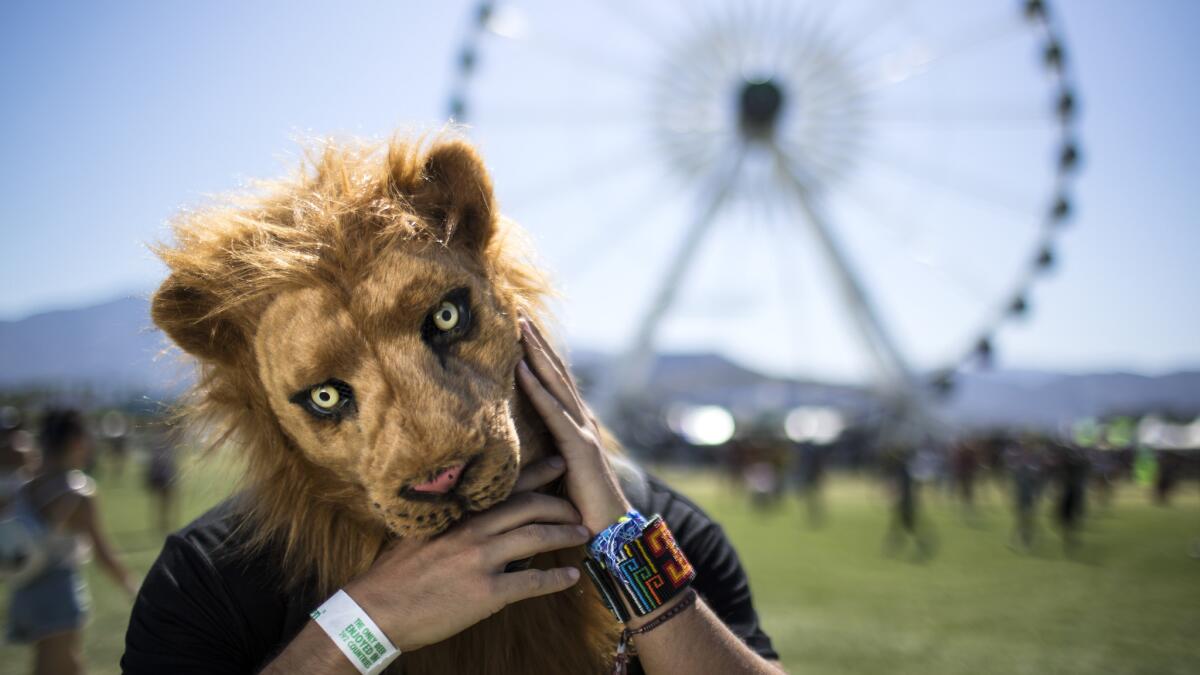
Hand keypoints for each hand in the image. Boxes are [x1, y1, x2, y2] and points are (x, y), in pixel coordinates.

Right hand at [343, 459, 587, 651]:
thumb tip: (471, 516)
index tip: (559, 462)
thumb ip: (449, 522)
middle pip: (530, 507)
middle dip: (560, 505)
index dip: (537, 473)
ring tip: (582, 534)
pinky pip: (531, 582)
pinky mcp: (486, 593)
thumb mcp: (419, 534)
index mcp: (458, 515)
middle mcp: (473, 532)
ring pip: (537, 538)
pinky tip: (570, 577)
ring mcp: (481, 561)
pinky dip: (555, 579)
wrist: (375, 611)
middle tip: (578, 506)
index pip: (506, 486)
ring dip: (565, 535)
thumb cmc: (394, 575)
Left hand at [516, 318, 632, 534]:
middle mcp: (581, 422)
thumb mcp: (554, 477)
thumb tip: (512, 452)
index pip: (553, 383)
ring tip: (519, 328)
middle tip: (518, 313)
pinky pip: (554, 413)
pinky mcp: (579, 448)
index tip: (519, 331)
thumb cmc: (579, 512)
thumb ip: (541, 456)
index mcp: (575, 427)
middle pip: (556, 373)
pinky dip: (537, 389)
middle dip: (537, 342)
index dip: (538, 355)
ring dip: (536, 353)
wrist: (611, 534)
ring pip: (556, 384)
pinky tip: (521, 369)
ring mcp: (583, 432)